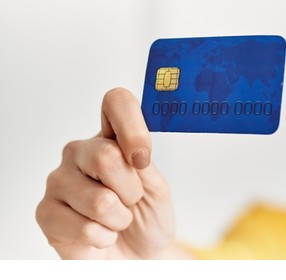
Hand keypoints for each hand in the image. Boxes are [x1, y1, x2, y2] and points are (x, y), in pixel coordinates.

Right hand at [37, 88, 177, 258]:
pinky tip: (101, 235)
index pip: (116, 103)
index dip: (132, 127)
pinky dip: (104, 237)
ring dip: (120, 219)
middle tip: (131, 201)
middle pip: (105, 155)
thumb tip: (133, 152)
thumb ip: (144, 165)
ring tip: (116, 220)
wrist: (138, 255)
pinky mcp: (46, 212)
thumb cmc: (147, 218)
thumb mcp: (158, 188)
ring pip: (99, 199)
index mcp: (110, 138)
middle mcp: (80, 153)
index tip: (143, 158)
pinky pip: (86, 227)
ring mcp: (59, 181)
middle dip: (130, 190)